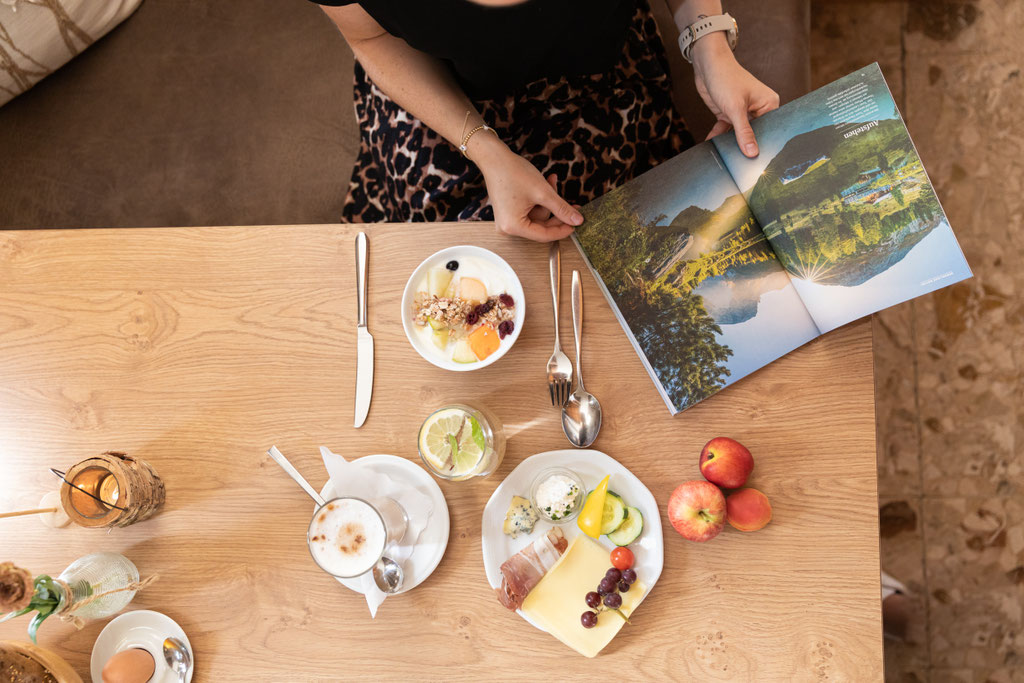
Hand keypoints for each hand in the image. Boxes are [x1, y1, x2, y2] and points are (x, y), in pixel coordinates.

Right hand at [471, 134, 582, 241]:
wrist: (494, 158)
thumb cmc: (513, 173)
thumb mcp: (543, 192)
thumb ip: (562, 209)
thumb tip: (577, 220)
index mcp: (513, 226)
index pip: (544, 235)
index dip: (563, 229)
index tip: (577, 223)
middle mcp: (508, 227)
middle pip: (541, 226)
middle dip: (555, 211)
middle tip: (572, 203)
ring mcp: (507, 220)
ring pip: (537, 216)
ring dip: (547, 200)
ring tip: (551, 181)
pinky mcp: (508, 212)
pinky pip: (530, 211)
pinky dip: (539, 199)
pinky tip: (544, 183)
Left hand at [691, 34, 779, 156]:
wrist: (706, 65)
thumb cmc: (726, 78)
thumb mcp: (735, 109)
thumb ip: (744, 132)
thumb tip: (752, 152)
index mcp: (769, 104)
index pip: (769, 130)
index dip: (763, 145)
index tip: (757, 161)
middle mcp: (758, 109)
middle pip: (754, 134)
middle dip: (745, 146)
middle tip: (739, 163)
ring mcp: (743, 112)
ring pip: (739, 134)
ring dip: (729, 143)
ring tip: (725, 157)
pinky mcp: (729, 114)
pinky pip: (726, 130)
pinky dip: (719, 136)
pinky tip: (712, 145)